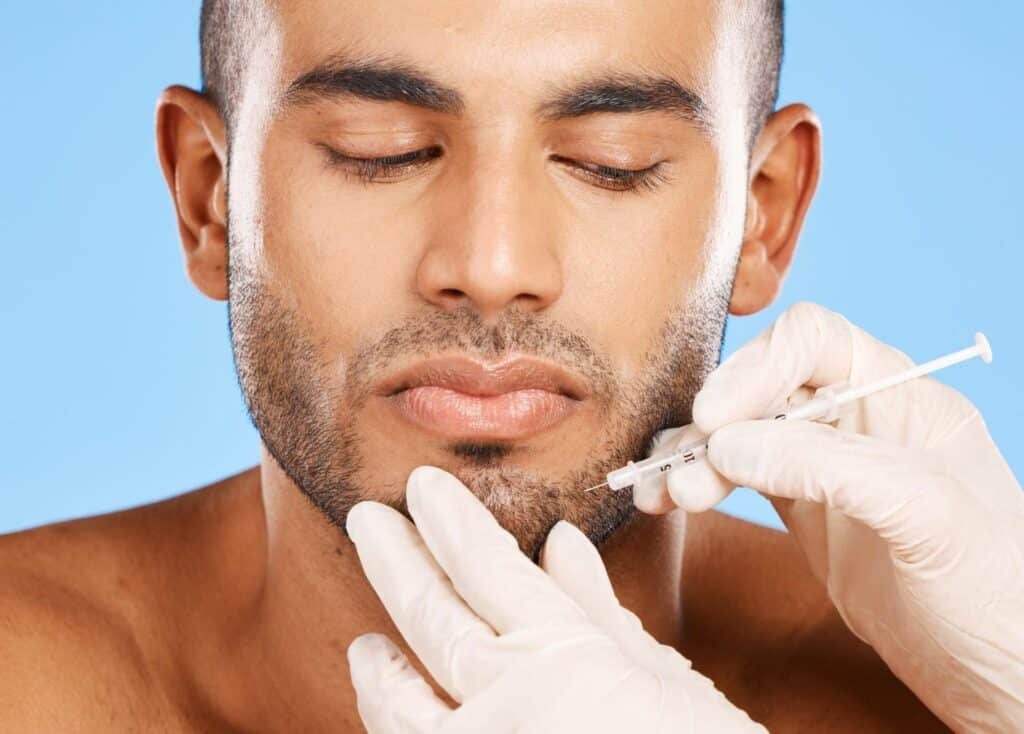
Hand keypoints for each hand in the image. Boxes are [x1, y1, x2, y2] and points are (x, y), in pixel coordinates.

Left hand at [345, 466, 765, 732]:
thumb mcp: (667, 681)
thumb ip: (599, 609)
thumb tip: (560, 541)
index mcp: (559, 652)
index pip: (483, 564)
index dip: (448, 520)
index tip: (423, 486)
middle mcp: (506, 703)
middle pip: (429, 614)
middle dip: (393, 559)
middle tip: (366, 517)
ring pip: (401, 703)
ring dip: (378, 667)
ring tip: (364, 645)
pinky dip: (399, 729)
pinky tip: (398, 717)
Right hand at [634, 301, 1023, 731]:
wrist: (1004, 678)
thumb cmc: (998, 595)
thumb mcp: (928, 515)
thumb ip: (831, 467)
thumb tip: (728, 444)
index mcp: (903, 395)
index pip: (812, 341)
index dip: (755, 367)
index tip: (713, 418)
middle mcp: (857, 421)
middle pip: (760, 386)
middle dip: (712, 425)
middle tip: (684, 475)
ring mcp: (826, 468)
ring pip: (738, 435)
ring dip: (691, 459)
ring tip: (663, 496)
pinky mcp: (805, 513)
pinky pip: (735, 480)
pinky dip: (695, 485)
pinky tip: (667, 502)